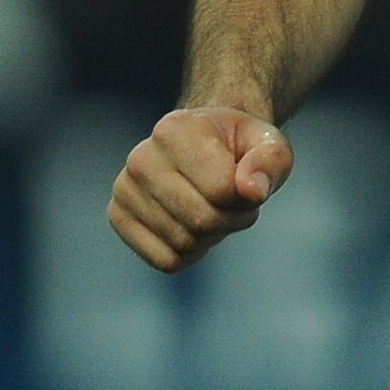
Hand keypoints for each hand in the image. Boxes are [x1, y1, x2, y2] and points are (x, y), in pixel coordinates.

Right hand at [107, 107, 293, 272]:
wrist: (205, 146)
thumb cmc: (239, 147)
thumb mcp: (269, 144)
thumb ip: (271, 161)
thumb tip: (251, 191)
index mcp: (174, 130)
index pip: (221, 190)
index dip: (247, 198)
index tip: (247, 181)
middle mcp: (141, 158)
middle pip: (202, 221)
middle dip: (231, 219)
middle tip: (233, 200)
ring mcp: (124, 189)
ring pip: (184, 243)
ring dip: (213, 237)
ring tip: (212, 207)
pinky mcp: (119, 217)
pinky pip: (165, 260)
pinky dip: (190, 253)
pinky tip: (192, 225)